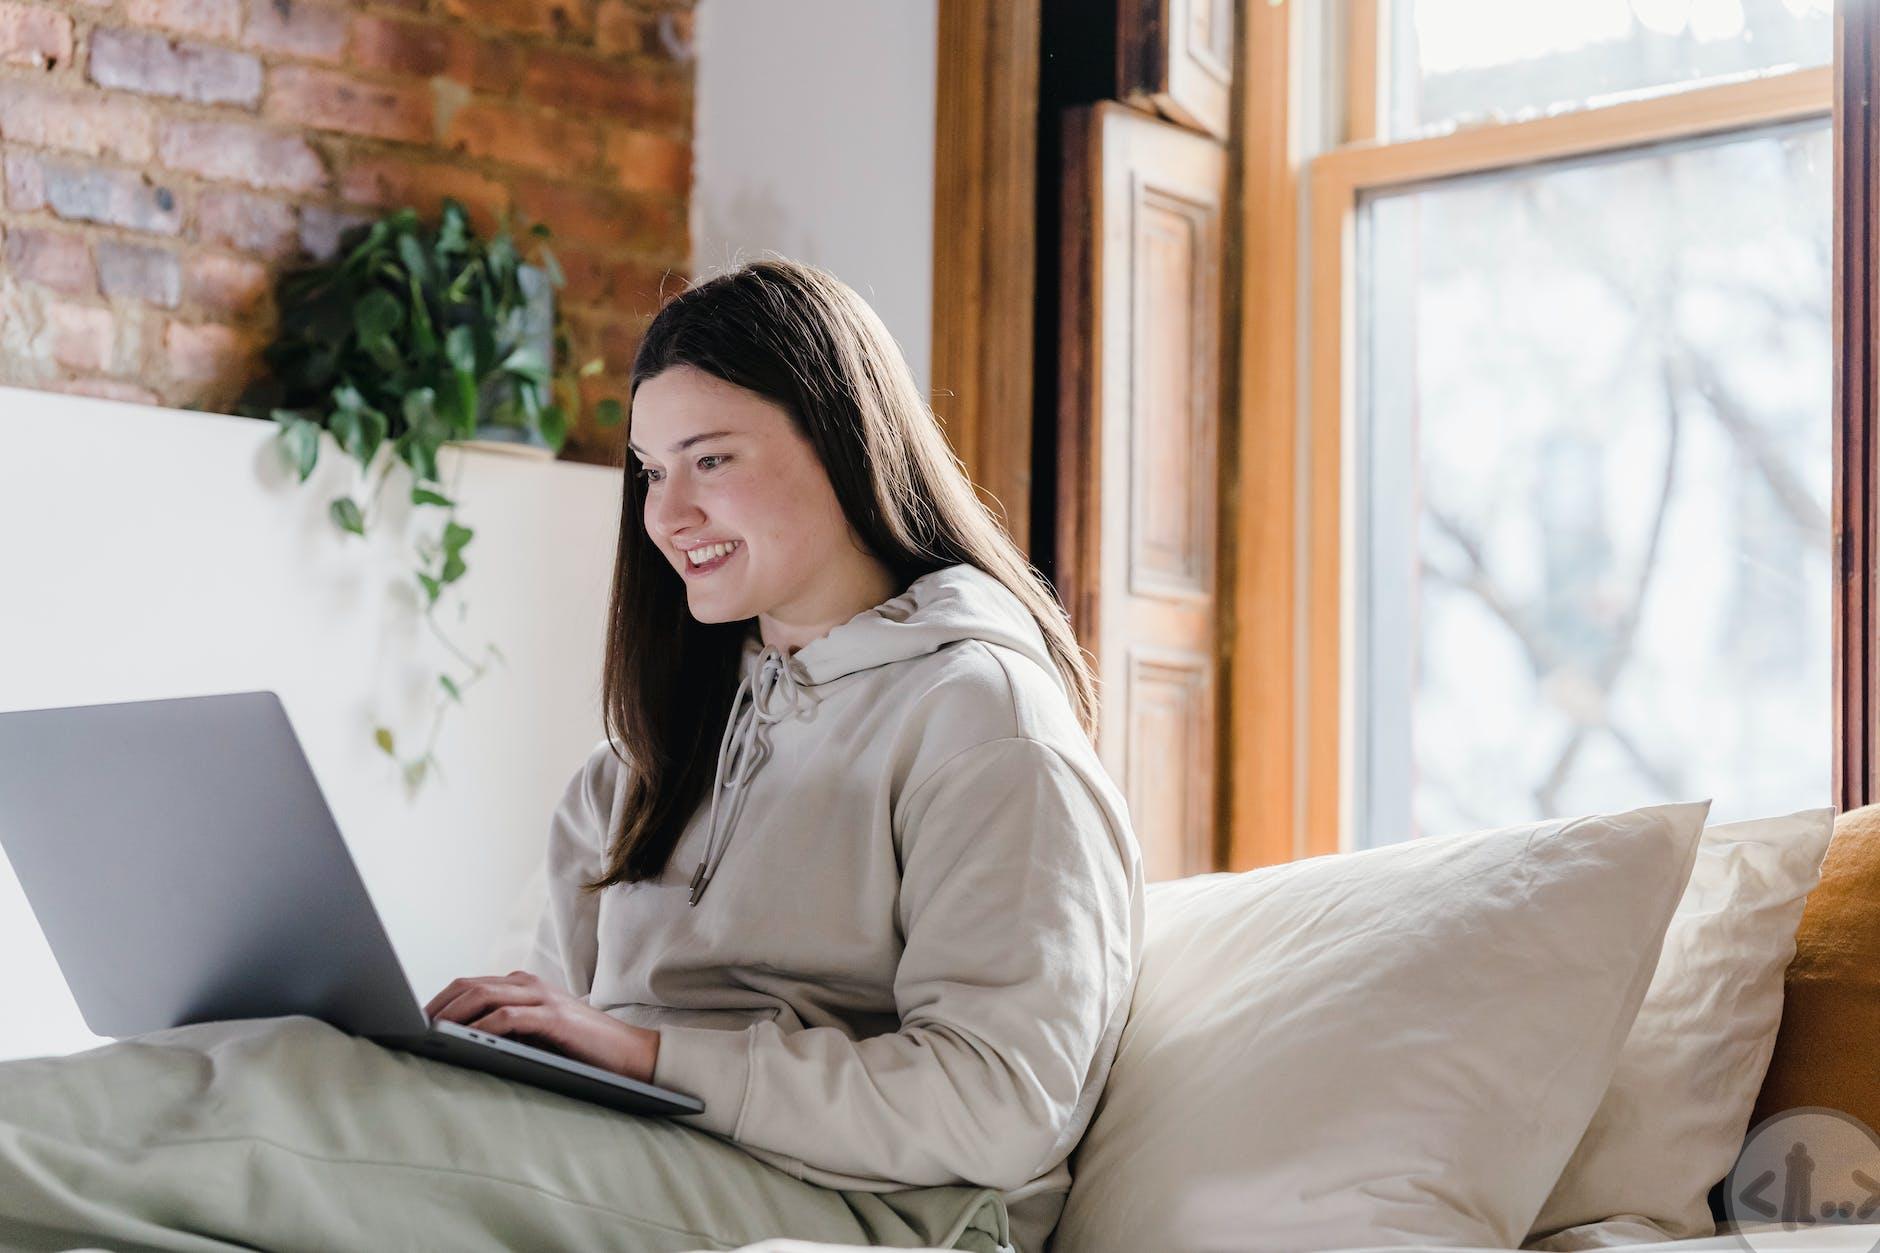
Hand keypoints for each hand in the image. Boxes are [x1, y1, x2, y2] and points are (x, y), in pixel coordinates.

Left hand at [424, 970, 660, 1083]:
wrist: (630, 1055)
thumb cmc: (580, 1050)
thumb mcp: (536, 1034)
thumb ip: (505, 1029)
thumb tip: (455, 1044)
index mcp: (523, 985)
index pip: (469, 985)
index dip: (439, 1001)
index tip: (415, 1022)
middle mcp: (529, 985)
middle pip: (469, 986)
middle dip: (437, 1007)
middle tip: (412, 1029)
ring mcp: (542, 998)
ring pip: (483, 996)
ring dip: (452, 1016)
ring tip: (430, 1034)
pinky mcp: (553, 1018)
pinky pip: (508, 1017)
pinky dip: (482, 1027)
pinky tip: (466, 1041)